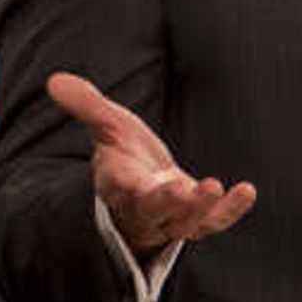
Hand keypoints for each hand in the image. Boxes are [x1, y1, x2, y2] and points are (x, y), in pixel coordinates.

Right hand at [49, 71, 254, 257]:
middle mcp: (143, 207)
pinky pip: (214, 222)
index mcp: (118, 184)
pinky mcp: (198, 220)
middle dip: (165, 202)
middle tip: (181, 191)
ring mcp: (172, 218)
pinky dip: (230, 211)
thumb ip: (87, 106)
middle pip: (152, 210)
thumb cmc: (125, 155)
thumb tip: (54, 80)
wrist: (146, 186)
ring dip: (199, 208)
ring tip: (213, 187)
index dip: (122, 184)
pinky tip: (247, 191)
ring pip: (184, 222)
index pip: (118, 187)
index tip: (121, 176)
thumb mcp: (108, 126)